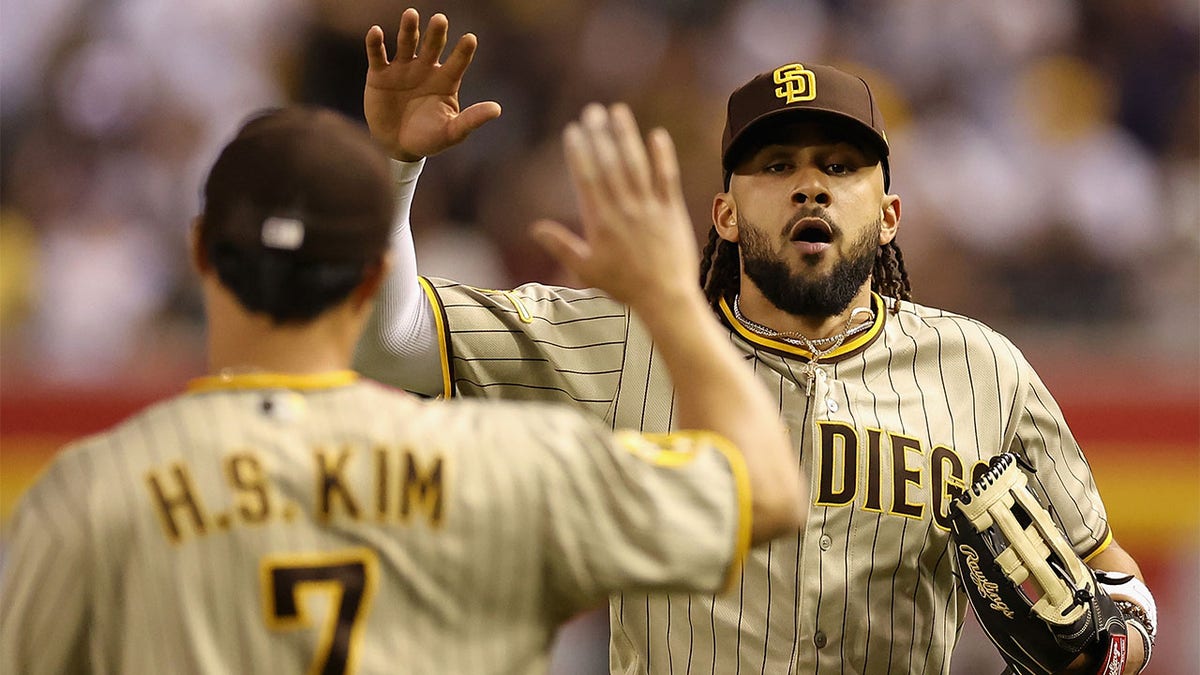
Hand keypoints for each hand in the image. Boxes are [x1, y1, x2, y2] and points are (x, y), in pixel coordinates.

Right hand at [364, 8, 501, 160]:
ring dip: (409, 30)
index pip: (458, 62)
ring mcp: (402, 69)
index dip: (463, 51)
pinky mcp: (380, 75)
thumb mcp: (452, 132)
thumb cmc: (430, 139)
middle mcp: (426, 69)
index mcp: (446, 81)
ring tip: (411, 14)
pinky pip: (378, 55)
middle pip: (433, 46)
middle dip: (436, 33)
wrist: (398, 146)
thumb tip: (496, 109)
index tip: (470, 38)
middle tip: (440, 19)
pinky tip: (376, 31)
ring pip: (407, 44)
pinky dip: (376, 43)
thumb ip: (471, 120)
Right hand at [531, 103, 698, 310]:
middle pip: (610, 164)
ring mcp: (650, 208)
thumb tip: (535, 228)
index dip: (579, 153)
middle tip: (592, 111)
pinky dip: (663, 156)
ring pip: (636, 165)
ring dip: (627, 136)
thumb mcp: (586, 270)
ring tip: (618, 112)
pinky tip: (657, 135)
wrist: (664, 298)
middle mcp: (624, 210)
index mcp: (601, 222)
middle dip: (600, 135)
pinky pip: (667, 178)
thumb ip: (561, 245)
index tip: (573, 130)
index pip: (587, 179)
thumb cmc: (623, 286)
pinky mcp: (672, 211)